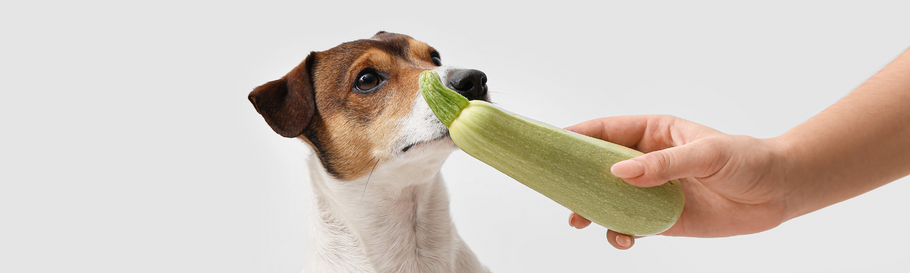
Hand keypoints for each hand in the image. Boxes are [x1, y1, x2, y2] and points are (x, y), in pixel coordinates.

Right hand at [565, 115, 789, 248]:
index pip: (607, 131)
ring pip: (609, 199)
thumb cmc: (747, 160)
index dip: (578, 136)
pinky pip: (630, 225)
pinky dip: (619, 233)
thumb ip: (663, 164)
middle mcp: (647, 161)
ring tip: (579, 220)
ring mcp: (653, 191)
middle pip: (599, 167)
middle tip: (558, 190)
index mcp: (654, 133)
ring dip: (591, 209)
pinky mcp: (662, 219)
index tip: (554, 144)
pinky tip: (624, 239)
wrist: (777, 193)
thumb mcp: (707, 154)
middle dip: (576, 178)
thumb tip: (620, 173)